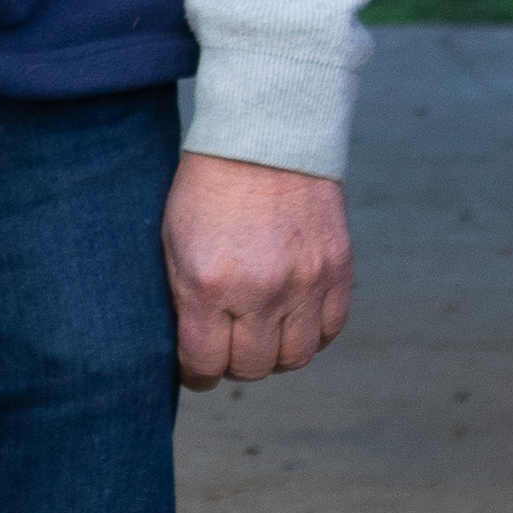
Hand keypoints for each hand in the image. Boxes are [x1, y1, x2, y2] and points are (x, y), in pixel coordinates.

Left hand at [162, 151, 353, 388]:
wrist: (265, 138)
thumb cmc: (208, 190)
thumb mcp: (174, 244)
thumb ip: (184, 299)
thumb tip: (191, 347)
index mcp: (209, 285)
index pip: (206, 362)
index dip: (197, 374)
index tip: (196, 370)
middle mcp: (261, 291)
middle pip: (254, 367)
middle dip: (234, 365)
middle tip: (227, 348)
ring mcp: (305, 282)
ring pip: (295, 357)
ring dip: (275, 354)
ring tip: (260, 334)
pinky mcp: (338, 270)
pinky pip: (330, 330)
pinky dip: (311, 334)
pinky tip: (292, 319)